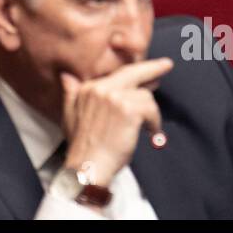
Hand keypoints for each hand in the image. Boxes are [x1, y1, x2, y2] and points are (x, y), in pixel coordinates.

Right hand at [60, 58, 172, 188]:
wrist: (87, 166)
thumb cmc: (81, 147)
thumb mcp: (69, 115)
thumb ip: (71, 93)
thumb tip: (66, 76)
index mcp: (89, 88)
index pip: (118, 74)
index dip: (136, 74)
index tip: (149, 73)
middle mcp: (102, 88)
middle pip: (133, 72)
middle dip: (153, 68)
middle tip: (166, 65)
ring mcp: (116, 98)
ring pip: (145, 96)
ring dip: (151, 113)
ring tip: (151, 127)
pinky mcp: (129, 110)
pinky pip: (151, 110)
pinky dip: (155, 123)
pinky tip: (152, 133)